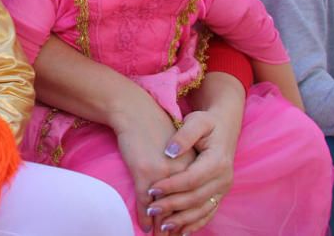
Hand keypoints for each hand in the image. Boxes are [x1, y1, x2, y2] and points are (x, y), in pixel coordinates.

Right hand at [111, 100, 194, 232]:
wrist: (136, 110)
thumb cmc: (156, 127)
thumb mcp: (181, 144)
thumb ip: (186, 165)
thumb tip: (186, 189)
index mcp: (195, 164)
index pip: (197, 198)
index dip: (190, 218)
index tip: (185, 231)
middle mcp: (182, 171)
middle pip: (182, 206)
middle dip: (176, 226)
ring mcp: (163, 173)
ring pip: (164, 207)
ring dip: (161, 225)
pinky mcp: (144, 171)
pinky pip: (145, 200)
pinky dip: (145, 215)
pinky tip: (145, 226)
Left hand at [145, 109, 237, 235]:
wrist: (224, 125)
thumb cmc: (206, 122)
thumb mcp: (196, 121)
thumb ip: (184, 136)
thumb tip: (170, 151)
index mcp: (217, 161)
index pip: (192, 179)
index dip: (171, 186)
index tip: (151, 189)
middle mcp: (224, 178)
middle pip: (196, 198)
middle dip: (173, 206)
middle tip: (151, 211)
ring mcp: (223, 187)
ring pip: (203, 209)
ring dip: (183, 220)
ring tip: (163, 227)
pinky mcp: (220, 192)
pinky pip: (209, 212)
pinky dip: (195, 223)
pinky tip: (181, 232)